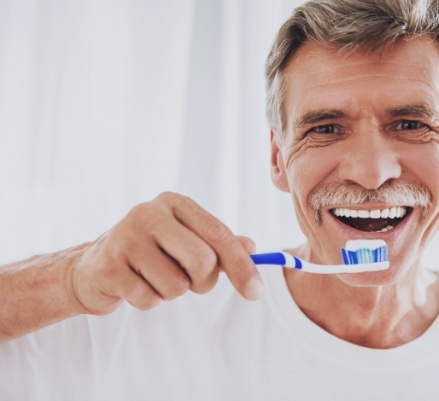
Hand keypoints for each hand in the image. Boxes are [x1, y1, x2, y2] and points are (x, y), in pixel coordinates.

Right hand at [67, 192, 262, 314]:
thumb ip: (219, 244)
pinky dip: (148, 301)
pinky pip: (149, 299)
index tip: (256, 292)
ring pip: (177, 286)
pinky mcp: (108, 265)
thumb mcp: (186, 241)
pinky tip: (133, 285)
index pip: (219, 234)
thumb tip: (252, 248)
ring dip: (172, 292)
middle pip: (203, 261)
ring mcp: (125, 237)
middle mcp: (148, 212)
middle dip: (203, 282)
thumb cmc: (151, 253)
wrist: (92, 268)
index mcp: (174, 203)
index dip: (242, 266)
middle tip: (189, 281)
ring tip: (154, 278)